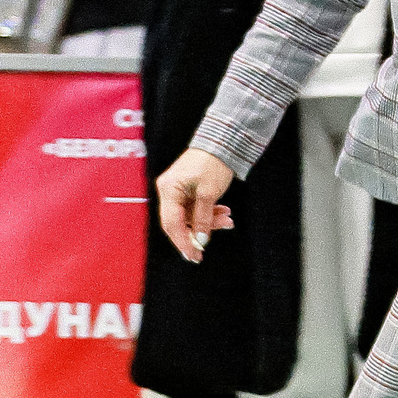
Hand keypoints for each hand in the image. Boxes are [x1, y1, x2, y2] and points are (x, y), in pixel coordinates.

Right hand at [155, 149, 235, 263]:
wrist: (223, 142)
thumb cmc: (213, 162)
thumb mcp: (209, 193)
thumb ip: (203, 218)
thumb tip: (200, 240)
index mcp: (169, 189)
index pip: (172, 223)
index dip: (182, 242)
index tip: (193, 255)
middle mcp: (169, 190)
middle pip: (179, 222)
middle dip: (196, 234)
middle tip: (206, 249)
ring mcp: (178, 190)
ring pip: (190, 216)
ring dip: (209, 222)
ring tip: (228, 221)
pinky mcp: (187, 189)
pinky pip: (195, 208)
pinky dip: (209, 213)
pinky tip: (224, 213)